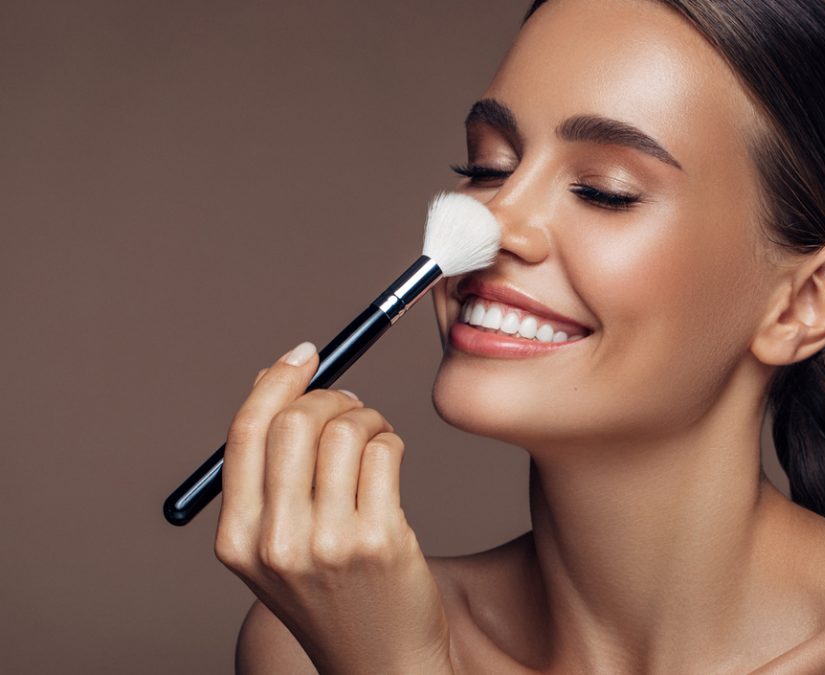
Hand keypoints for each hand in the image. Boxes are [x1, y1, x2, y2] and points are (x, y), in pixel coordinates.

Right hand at [214, 342, 452, 674]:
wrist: (380, 661)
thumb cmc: (333, 592)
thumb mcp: (278, 544)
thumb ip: (270, 473)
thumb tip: (276, 379)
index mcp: (236, 540)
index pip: (246, 434)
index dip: (275, 383)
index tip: (303, 355)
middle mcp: (275, 544)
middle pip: (294, 424)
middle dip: (328, 396)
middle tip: (349, 403)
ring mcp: (328, 545)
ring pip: (345, 431)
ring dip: (367, 417)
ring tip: (374, 434)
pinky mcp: (380, 541)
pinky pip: (385, 452)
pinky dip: (391, 440)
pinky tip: (390, 460)